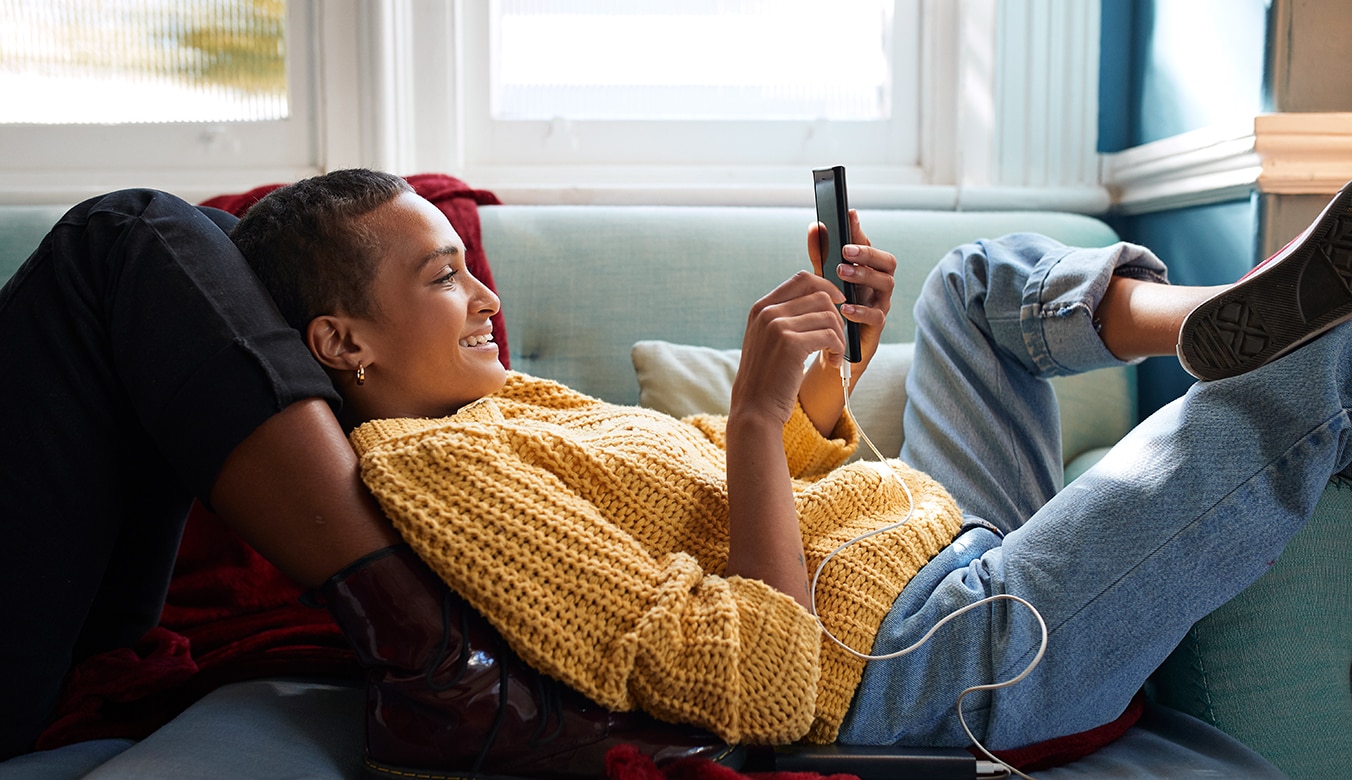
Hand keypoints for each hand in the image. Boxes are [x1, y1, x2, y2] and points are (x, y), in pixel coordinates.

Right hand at [731, 270, 847, 428]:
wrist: (755, 409)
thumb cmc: (767, 378)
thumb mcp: (768, 340)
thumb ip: (785, 318)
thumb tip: (823, 299)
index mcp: (761, 308)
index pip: (802, 279)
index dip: (826, 286)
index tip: (838, 303)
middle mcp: (767, 312)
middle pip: (820, 296)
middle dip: (837, 318)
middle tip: (837, 340)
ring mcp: (777, 326)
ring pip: (829, 316)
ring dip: (840, 336)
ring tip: (835, 355)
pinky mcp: (791, 344)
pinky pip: (830, 336)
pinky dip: (838, 349)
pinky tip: (833, 363)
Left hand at [805, 209, 895, 372]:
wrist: (832, 347)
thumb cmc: (831, 307)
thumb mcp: (823, 279)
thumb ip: (821, 255)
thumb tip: (815, 227)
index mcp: (868, 269)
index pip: (868, 245)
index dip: (860, 230)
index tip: (849, 214)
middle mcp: (878, 284)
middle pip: (888, 262)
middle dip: (868, 253)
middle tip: (846, 250)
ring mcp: (880, 304)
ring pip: (886, 284)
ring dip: (865, 275)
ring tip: (842, 272)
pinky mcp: (876, 327)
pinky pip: (877, 315)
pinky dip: (861, 310)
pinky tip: (844, 307)